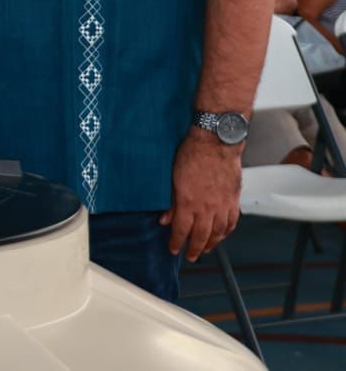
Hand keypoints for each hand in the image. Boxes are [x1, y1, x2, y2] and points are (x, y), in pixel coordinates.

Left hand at [160, 130, 241, 261]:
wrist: (215, 143)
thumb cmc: (192, 154)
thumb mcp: (172, 177)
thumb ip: (170, 202)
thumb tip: (165, 220)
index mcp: (188, 202)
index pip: (181, 230)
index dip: (176, 242)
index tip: (173, 249)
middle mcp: (206, 207)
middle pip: (200, 236)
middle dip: (194, 249)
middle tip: (190, 256)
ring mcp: (222, 205)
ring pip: (218, 233)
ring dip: (211, 244)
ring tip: (205, 249)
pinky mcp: (233, 200)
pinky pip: (231, 222)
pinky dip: (226, 232)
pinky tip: (222, 235)